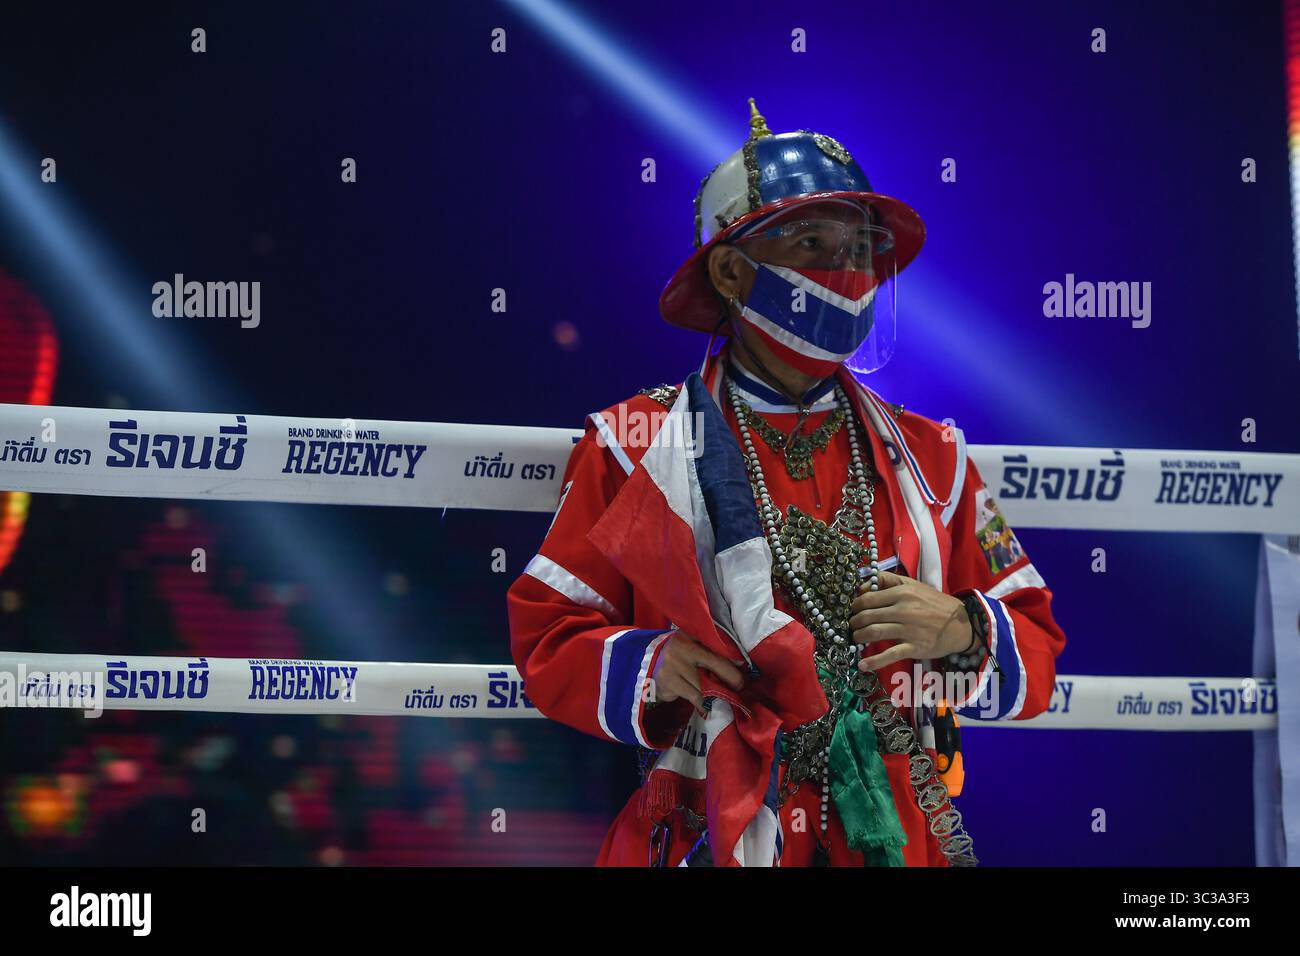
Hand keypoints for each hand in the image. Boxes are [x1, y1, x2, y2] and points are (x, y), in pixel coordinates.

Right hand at [650, 629, 745, 717]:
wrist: (649, 665)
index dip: (732, 656)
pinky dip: (703, 703)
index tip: (744, 666)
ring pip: (705, 683)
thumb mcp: (692, 647)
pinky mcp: (669, 682)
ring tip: (724, 697)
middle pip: (715, 662)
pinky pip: (694, 696)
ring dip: (717, 693)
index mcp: (691, 634)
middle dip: (731, 676)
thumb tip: (739, 664)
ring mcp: (674, 664)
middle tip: (740, 685)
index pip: (716, 644)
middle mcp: (683, 647)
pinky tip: (707, 706)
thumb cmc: (679, 657)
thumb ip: (711, 651)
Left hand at [850, 571, 972, 670]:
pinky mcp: (915, 647)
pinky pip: (889, 655)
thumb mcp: (913, 585)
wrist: (962, 623)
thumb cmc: (934, 603)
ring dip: (859, 637)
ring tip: (856, 639)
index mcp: (902, 592)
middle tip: (853, 626)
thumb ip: (888, 581)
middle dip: (854, 623)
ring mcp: (909, 629)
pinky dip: (873, 661)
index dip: (855, 606)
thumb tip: (863, 586)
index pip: (867, 598)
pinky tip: (862, 665)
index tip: (853, 611)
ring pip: (874, 633)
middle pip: (867, 616)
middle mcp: (903, 609)